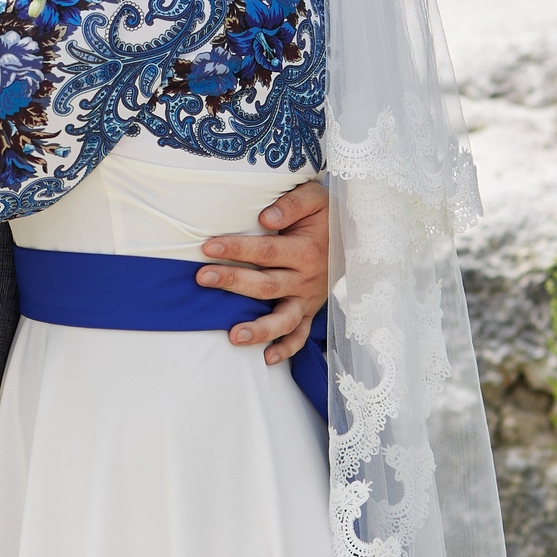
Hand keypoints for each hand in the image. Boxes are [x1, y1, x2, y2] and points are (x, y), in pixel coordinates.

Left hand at [196, 180, 329, 362]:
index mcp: (307, 250)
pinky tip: (267, 358)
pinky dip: (286, 348)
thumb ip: (292, 203)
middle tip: (202, 277)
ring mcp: (308, 299)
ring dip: (260, 329)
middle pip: (266, 285)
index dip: (236, 248)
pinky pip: (301, 335)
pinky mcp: (310, 311)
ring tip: (234, 336)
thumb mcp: (315, 198)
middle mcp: (307, 279)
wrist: (354, 235)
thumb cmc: (324, 215)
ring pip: (284, 320)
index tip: (208, 247)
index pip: (266, 251)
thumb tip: (266, 217)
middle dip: (233, 281)